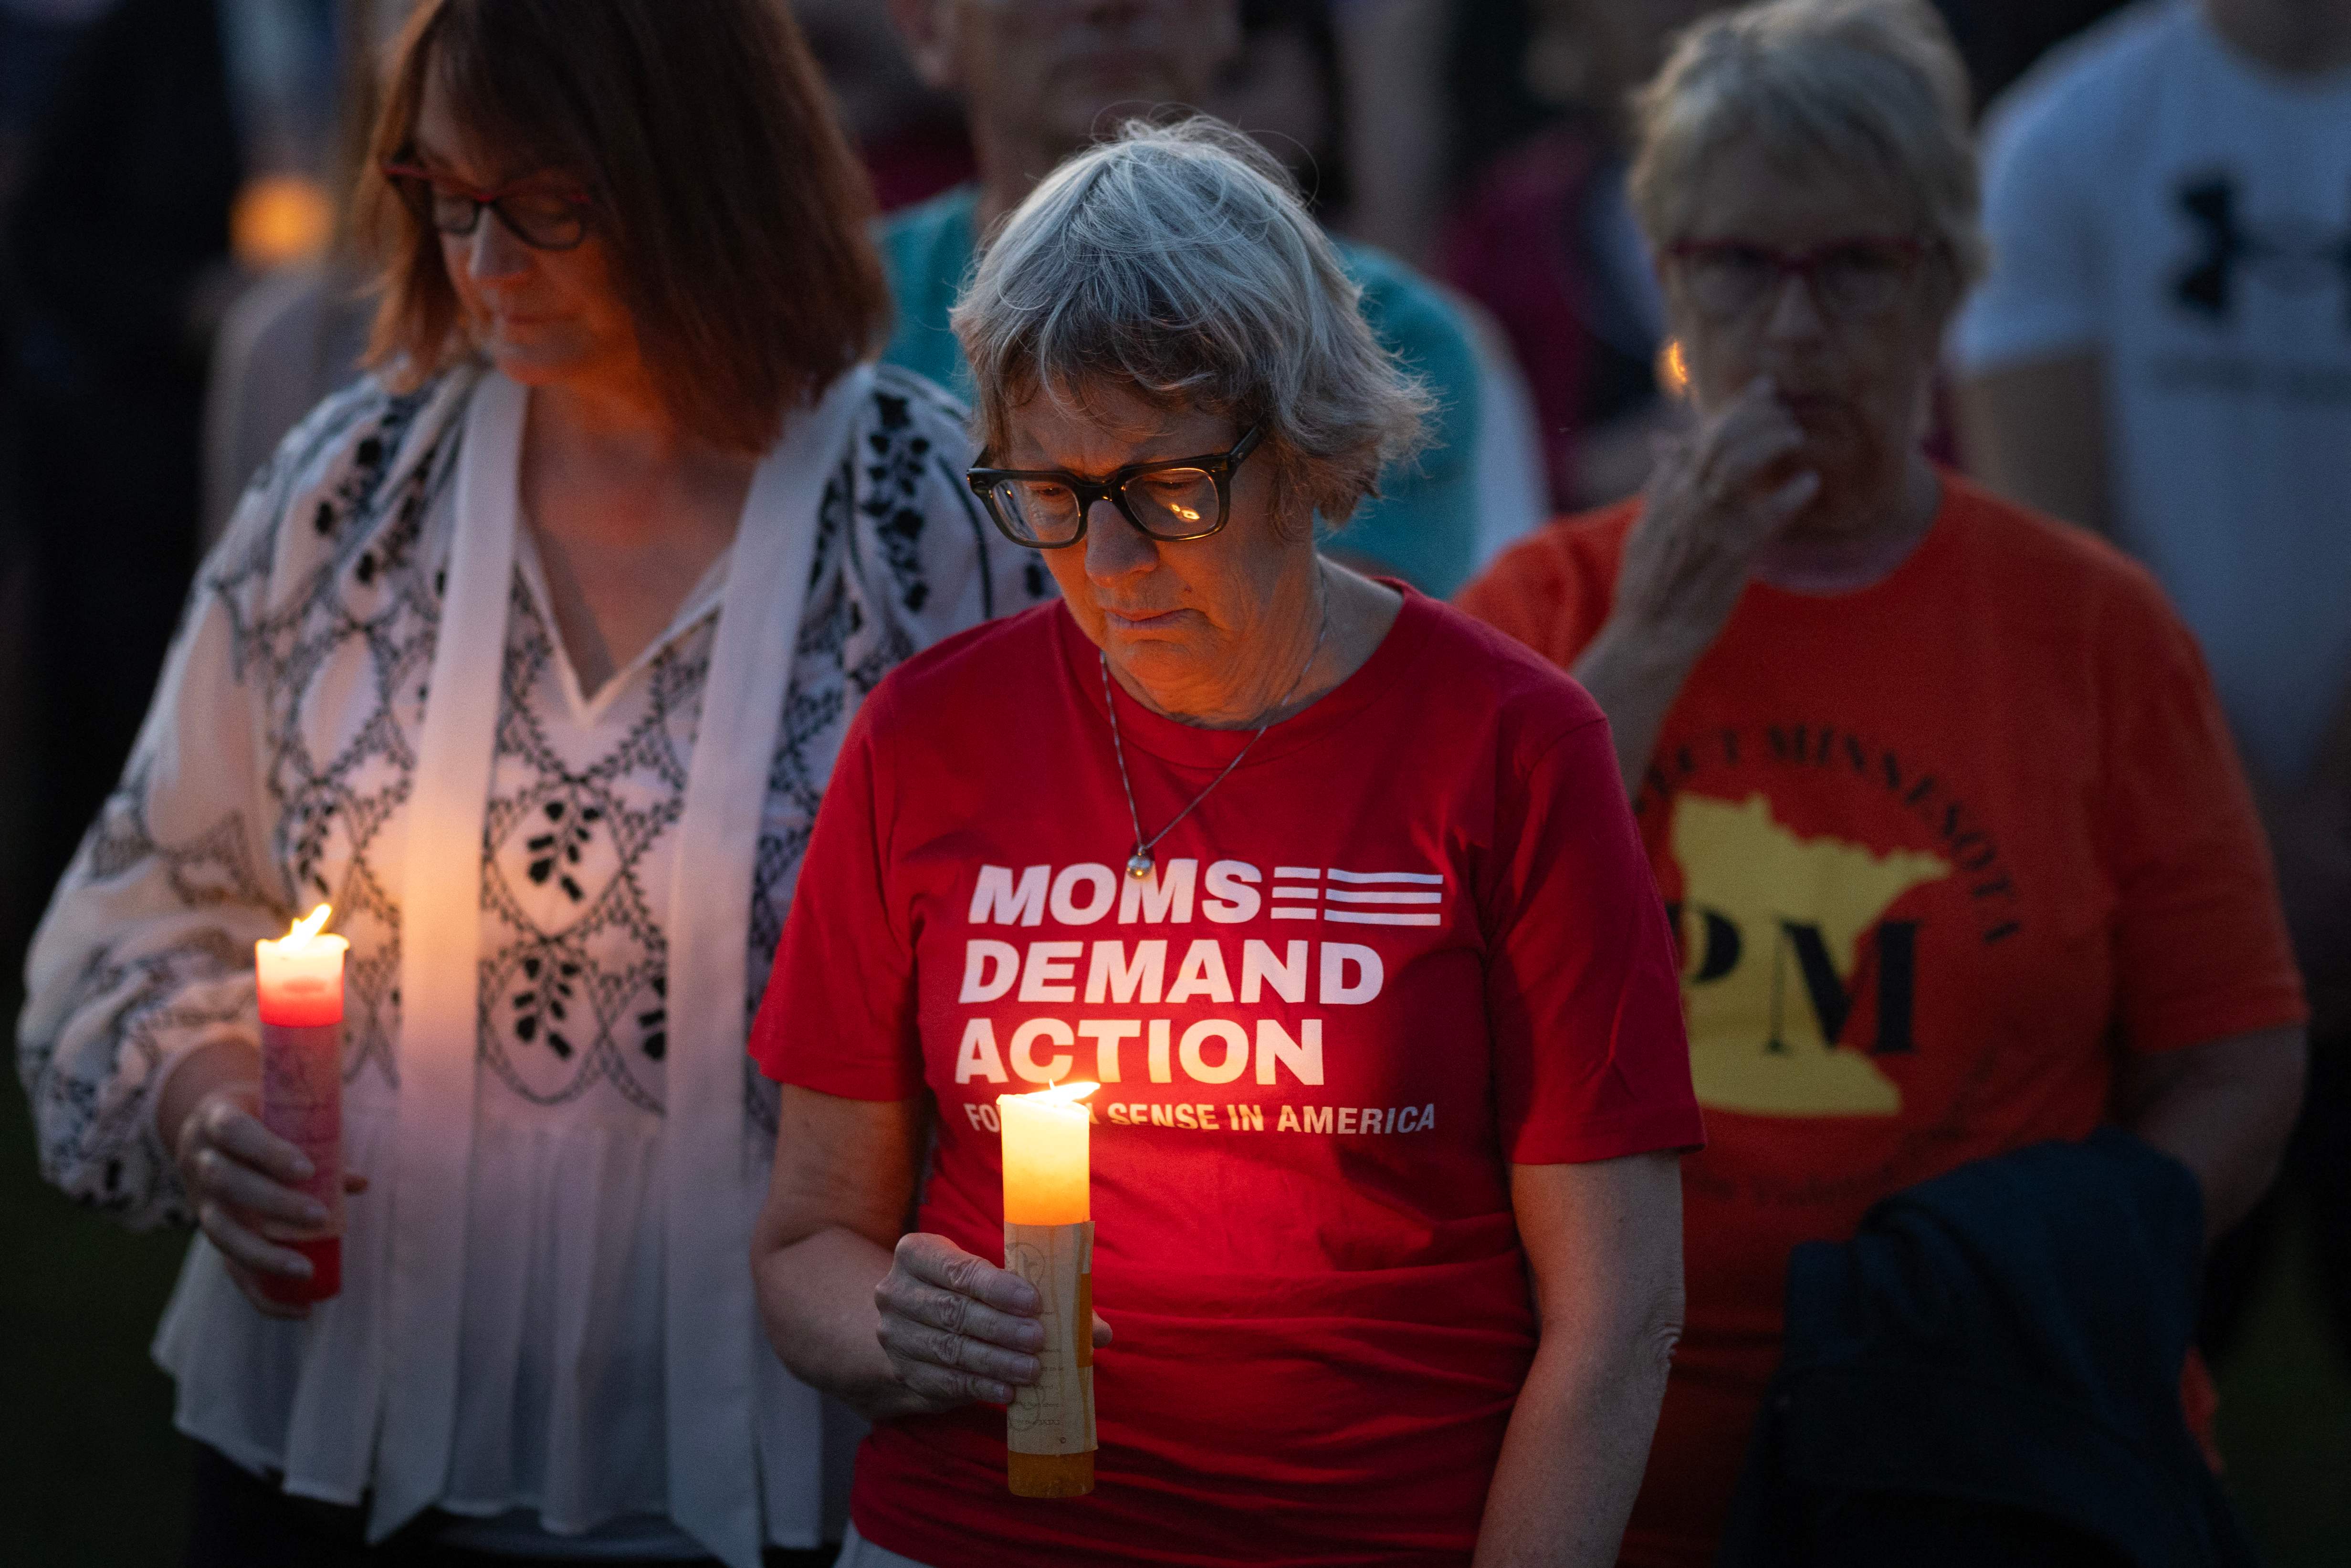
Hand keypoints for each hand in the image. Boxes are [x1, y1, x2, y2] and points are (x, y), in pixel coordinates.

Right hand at [163, 1046, 366, 1320]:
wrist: (207, 1128)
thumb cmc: (261, 1116)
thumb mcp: (282, 1114)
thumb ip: (319, 1140)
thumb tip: (359, 1184)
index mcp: (216, 1120)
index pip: (235, 1133)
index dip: (267, 1152)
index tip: (306, 1169)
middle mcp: (199, 1161)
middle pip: (227, 1183)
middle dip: (272, 1203)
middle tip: (318, 1216)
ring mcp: (199, 1200)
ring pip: (220, 1231)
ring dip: (263, 1254)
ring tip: (305, 1270)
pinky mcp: (212, 1231)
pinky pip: (228, 1267)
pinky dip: (261, 1294)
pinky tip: (298, 1310)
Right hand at [873, 1232, 1111, 1412]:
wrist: (913, 1324)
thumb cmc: (968, 1292)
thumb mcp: (993, 1280)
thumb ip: (1044, 1295)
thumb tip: (1100, 1331)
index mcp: (918, 1253)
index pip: (957, 1269)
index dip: (996, 1286)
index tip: (1033, 1301)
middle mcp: (896, 1291)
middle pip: (953, 1312)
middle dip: (1000, 1328)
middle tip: (1039, 1340)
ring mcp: (894, 1335)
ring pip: (948, 1350)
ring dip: (994, 1362)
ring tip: (1032, 1370)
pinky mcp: (904, 1371)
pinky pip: (943, 1381)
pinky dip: (978, 1387)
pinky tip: (1008, 1392)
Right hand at [1611, 377, 1819, 660]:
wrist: (1649, 634)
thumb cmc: (1649, 587)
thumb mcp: (1645, 526)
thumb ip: (1661, 484)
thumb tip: (1665, 444)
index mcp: (1666, 492)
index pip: (1701, 433)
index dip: (1734, 407)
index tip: (1761, 390)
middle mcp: (1683, 500)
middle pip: (1721, 438)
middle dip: (1756, 413)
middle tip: (1784, 406)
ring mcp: (1706, 524)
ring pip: (1738, 463)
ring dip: (1770, 443)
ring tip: (1795, 438)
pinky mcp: (1730, 553)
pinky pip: (1764, 514)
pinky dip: (1789, 495)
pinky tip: (1809, 484)